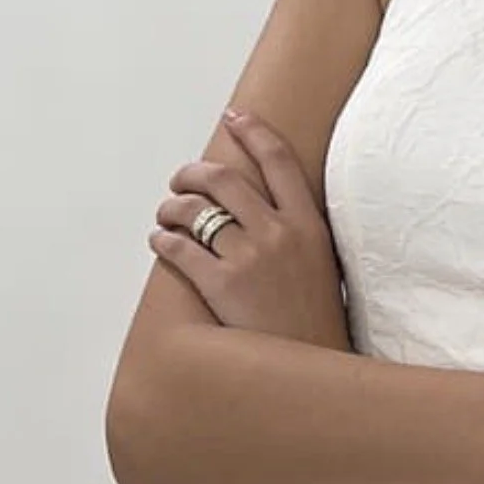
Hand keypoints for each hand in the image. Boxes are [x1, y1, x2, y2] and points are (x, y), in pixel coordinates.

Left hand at [148, 109, 352, 352]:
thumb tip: (266, 207)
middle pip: (226, 179)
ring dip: (173, 205)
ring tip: (167, 212)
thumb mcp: (323, 263)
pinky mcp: (221, 284)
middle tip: (183, 177)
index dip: (254, 131)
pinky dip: (163, 239)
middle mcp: (279, 232)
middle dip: (195, 172)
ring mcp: (250, 258)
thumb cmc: (316, 319)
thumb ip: (298, 231)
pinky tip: (160, 241)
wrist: (313, 366)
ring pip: (196, 210)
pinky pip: (179, 248)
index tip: (235, 116)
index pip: (279, 160)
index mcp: (309, 224)